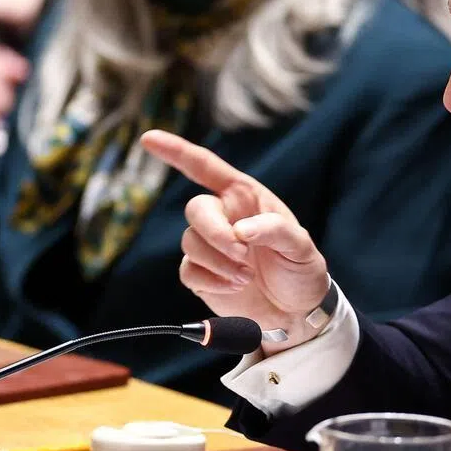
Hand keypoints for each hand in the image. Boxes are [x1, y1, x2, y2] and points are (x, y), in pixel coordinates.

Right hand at [141, 130, 328, 354]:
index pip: (206, 168)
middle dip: (215, 233)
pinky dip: (212, 281)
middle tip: (243, 254)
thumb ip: (276, 231)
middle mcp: (223, 216)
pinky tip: (235, 288)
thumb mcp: (301, 246)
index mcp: (245, 197)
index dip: (177, 151)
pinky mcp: (201, 274)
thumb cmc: (300, 269)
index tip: (149, 138)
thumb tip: (241, 229)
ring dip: (218, 261)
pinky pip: (188, 270)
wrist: (295, 312)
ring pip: (190, 242)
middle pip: (196, 209)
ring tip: (247, 276)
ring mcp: (209, 245)